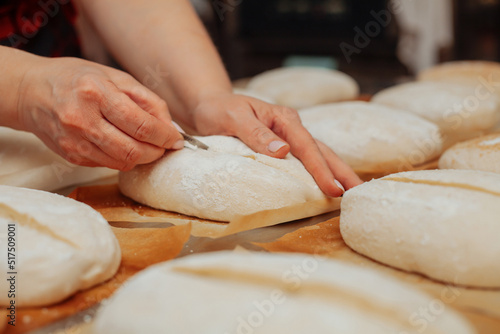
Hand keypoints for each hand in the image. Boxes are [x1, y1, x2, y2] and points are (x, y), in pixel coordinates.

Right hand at [16, 57, 182, 169]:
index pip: (140, 125)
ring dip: (142, 158)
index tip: (176, 139)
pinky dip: (123, 158)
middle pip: (133, 150)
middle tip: (165, 145)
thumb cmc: (78, 79)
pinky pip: (108, 165)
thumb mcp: (115, 76)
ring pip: (122, 162)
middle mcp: (82, 119)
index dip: (164, 136)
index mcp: (95, 92)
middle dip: (157, 151)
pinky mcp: (71, 156)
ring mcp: (74, 142)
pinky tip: (124, 145)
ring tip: (148, 146)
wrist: (32, 92)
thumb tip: (170, 128)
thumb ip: (147, 100)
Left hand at [191, 91, 362, 196]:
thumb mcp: (233, 118)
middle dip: (340, 171)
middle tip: (357, 193)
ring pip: (317, 154)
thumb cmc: (219, 110)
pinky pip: (304, 160)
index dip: (320, 169)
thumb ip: (256, 133)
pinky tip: (325, 185)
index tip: (332, 189)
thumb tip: (284, 151)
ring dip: (334, 172)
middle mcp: (290, 126)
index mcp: (283, 118)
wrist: (210, 105)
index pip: (306, 146)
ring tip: (350, 192)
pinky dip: (317, 172)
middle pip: (321, 150)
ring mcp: (288, 136)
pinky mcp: (282, 145)